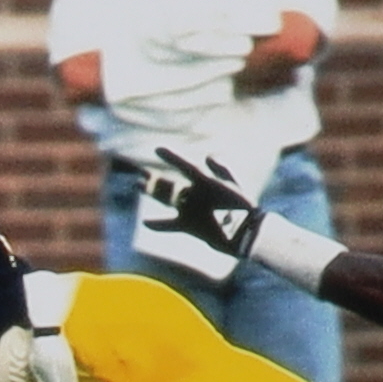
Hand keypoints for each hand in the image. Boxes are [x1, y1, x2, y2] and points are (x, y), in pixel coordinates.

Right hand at [143, 148, 263, 256]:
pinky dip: (159, 224)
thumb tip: (208, 156)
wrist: (245, 232)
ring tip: (137, 185)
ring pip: (167, 199)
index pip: (185, 166)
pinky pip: (170, 225)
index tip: (158, 149)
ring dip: (152, 193)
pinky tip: (146, 222)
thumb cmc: (242, 206)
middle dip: (154, 179)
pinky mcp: (189, 226)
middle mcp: (194, 194)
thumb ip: (222, 169)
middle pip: (170, 184)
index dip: (172, 157)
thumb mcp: (233, 185)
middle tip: (139, 173)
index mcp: (205, 182)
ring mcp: (190, 210)